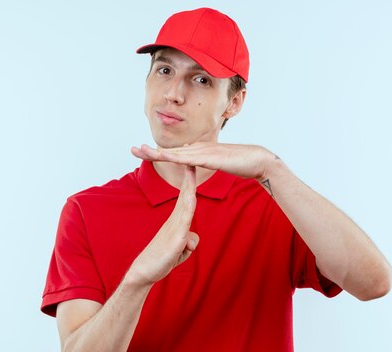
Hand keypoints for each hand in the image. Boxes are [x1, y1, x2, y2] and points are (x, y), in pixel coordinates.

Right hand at [129, 166, 199, 285]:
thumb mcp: (180, 251)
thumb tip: (193, 238)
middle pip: (185, 195)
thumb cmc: (161, 260)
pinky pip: (184, 223)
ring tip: (191, 168)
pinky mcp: (175, 240)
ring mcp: (174, 229)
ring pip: (185, 205)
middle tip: (190, 156)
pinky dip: (188, 210)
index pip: (186, 198)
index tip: (192, 166)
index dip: (190, 182)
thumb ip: (188, 242)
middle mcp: (175, 222)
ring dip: (189, 186)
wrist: (144, 272)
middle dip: (189, 176)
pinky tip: (190, 199)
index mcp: (176, 222)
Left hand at [131, 142, 277, 180]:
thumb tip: (193, 159)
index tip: (142, 153)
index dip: (158, 152)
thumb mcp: (218, 163)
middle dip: (150, 150)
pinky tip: (163, 156)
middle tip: (132, 149)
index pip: (175, 153)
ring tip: (140, 151)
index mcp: (200, 151)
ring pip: (176, 153)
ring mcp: (204, 152)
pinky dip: (175, 157)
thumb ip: (205, 161)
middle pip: (170, 150)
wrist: (259, 160)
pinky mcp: (210, 158)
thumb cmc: (241, 163)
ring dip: (157, 152)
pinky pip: (189, 159)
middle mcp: (199, 149)